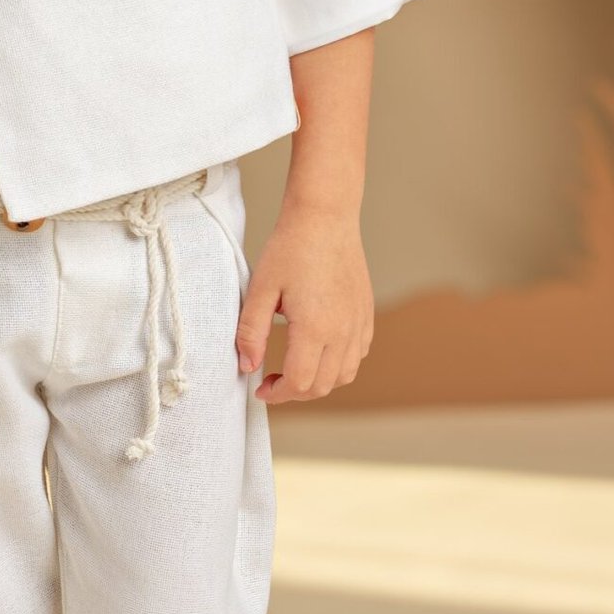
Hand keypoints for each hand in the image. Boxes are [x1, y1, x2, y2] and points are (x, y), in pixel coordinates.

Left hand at [234, 202, 373, 403]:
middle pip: (322, 386)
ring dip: (319, 382)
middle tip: (271, 381)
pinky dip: (339, 365)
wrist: (325, 218)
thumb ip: (251, 333)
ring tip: (295, 369)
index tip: (260, 389)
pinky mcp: (366, 314)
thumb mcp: (260, 289)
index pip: (299, 383)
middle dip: (294, 392)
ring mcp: (359, 324)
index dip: (277, 394)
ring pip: (344, 375)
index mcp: (315, 329)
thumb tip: (248, 367)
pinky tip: (318, 351)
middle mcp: (343, 332)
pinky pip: (358, 355)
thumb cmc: (290, 249)